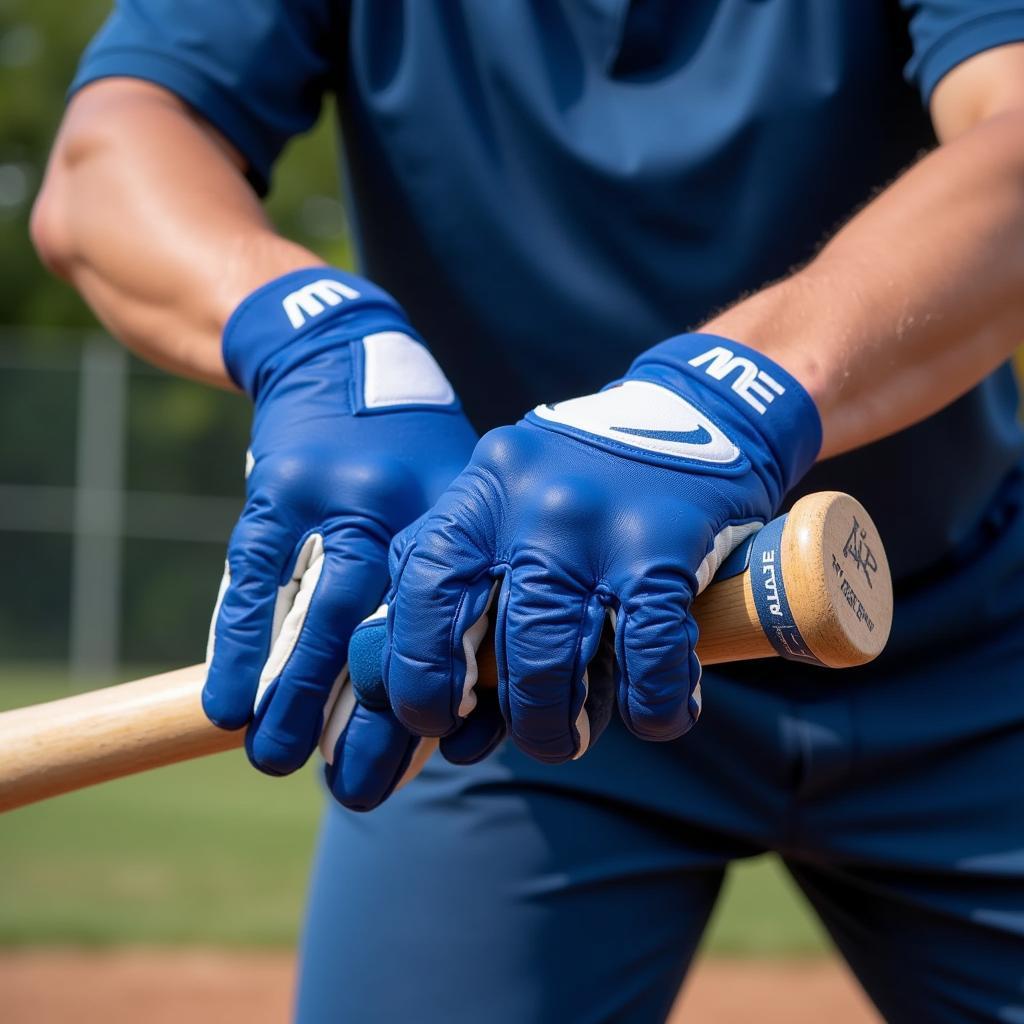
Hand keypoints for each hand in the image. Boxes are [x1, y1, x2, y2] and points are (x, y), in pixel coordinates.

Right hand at [202, 269, 476, 793]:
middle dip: (371, 719)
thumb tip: (448, 711)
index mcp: (465, 518)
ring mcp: (341, 494)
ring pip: (320, 614)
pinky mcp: (278, 488)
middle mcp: (412, 506)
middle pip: (393, 632)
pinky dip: (239, 646)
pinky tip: (226, 704)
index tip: (434, 757)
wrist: (337, 357)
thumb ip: (456, 589)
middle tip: (353, 792)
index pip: (460, 628)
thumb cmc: (407, 454)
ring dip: (295, 697)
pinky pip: (255, 579)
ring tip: (276, 761)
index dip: (446, 697)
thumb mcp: (452, 501)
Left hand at [381, 333, 820, 763]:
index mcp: (481, 492)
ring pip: (561, 656)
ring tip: (576, 737)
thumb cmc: (583, 489)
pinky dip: (653, 704)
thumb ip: (458, 578)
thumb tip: (425, 710)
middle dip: (516, 715)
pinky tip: (658, 714)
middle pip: (503, 640)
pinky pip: (650, 651)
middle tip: (535, 739)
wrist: (697, 418)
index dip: (418, 671)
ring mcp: (601, 522)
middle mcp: (533, 503)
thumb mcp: (507, 502)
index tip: (436, 719)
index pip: (422, 592)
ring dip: (566, 724)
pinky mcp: (670, 541)